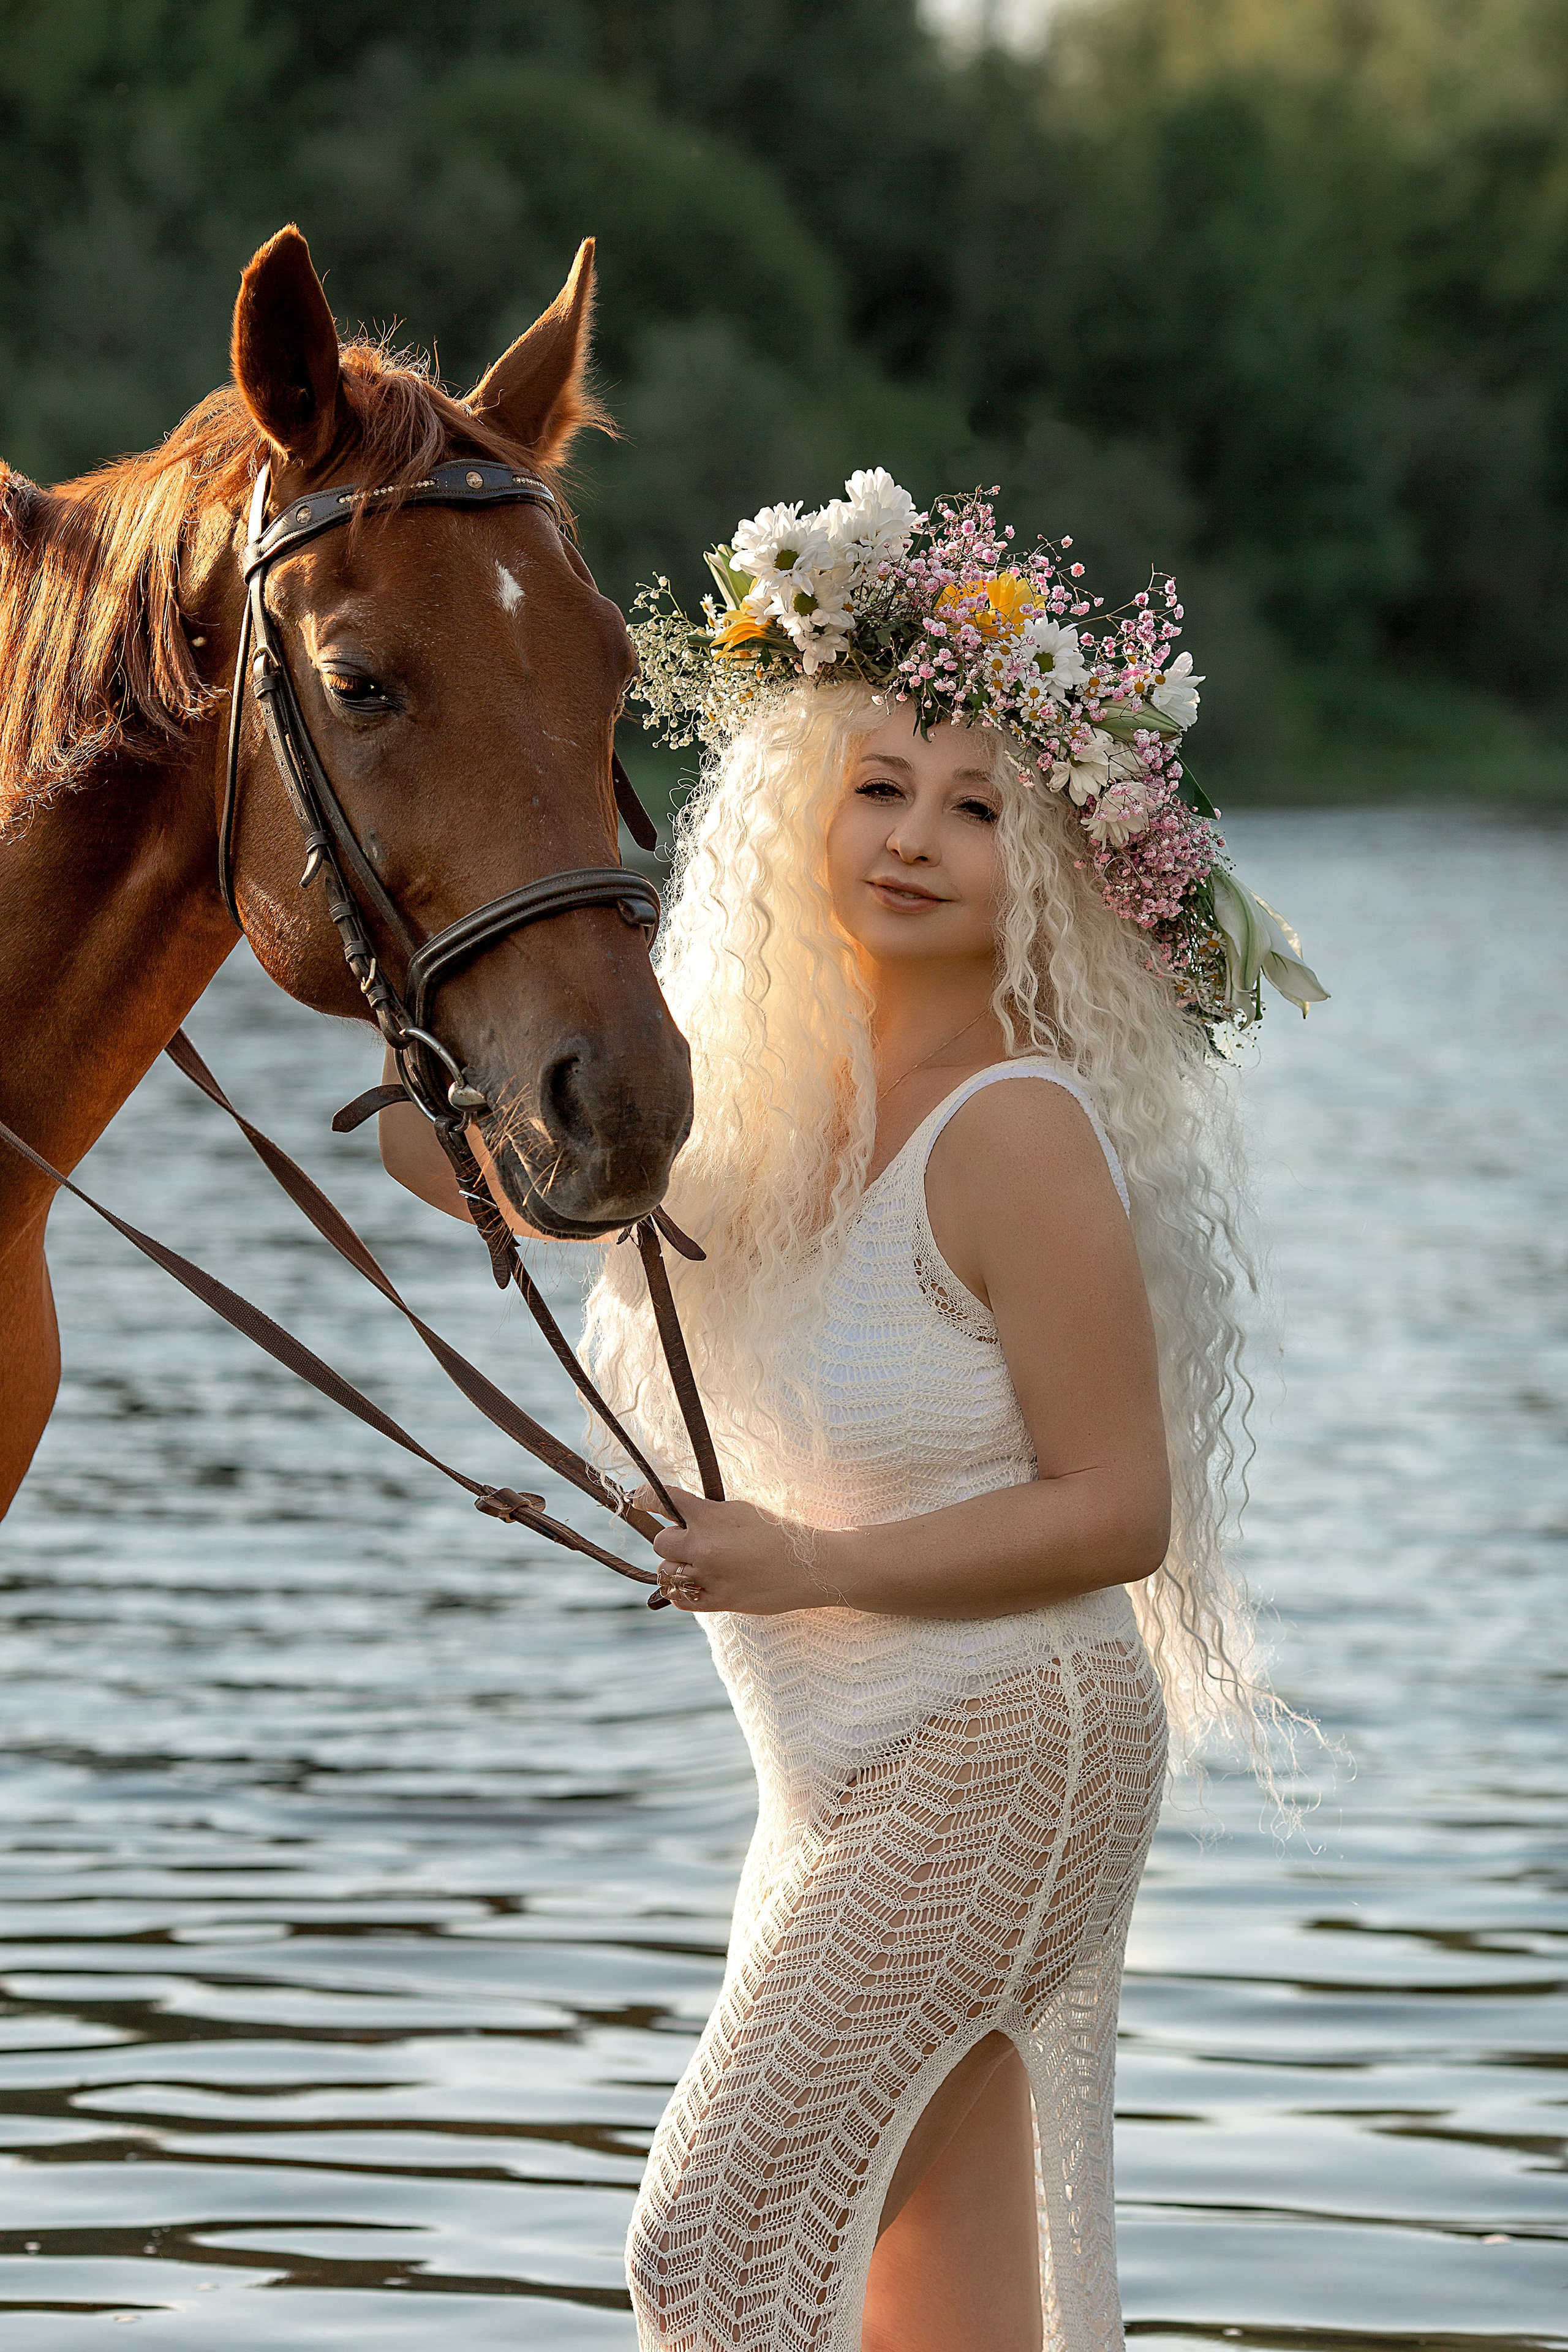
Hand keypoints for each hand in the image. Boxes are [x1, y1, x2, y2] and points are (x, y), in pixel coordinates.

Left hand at [636, 1485, 834, 1614]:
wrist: (812, 1566)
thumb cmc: (780, 1534)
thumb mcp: (742, 1511)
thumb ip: (710, 1513)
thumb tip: (681, 1515)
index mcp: (712, 1517)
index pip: (665, 1500)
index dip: (646, 1497)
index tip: (636, 1498)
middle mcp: (705, 1548)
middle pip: (660, 1542)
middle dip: (671, 1538)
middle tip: (689, 1539)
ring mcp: (711, 1577)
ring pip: (667, 1571)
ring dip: (677, 1565)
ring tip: (698, 1563)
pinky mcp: (719, 1602)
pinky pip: (680, 1599)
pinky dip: (681, 1591)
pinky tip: (692, 1584)